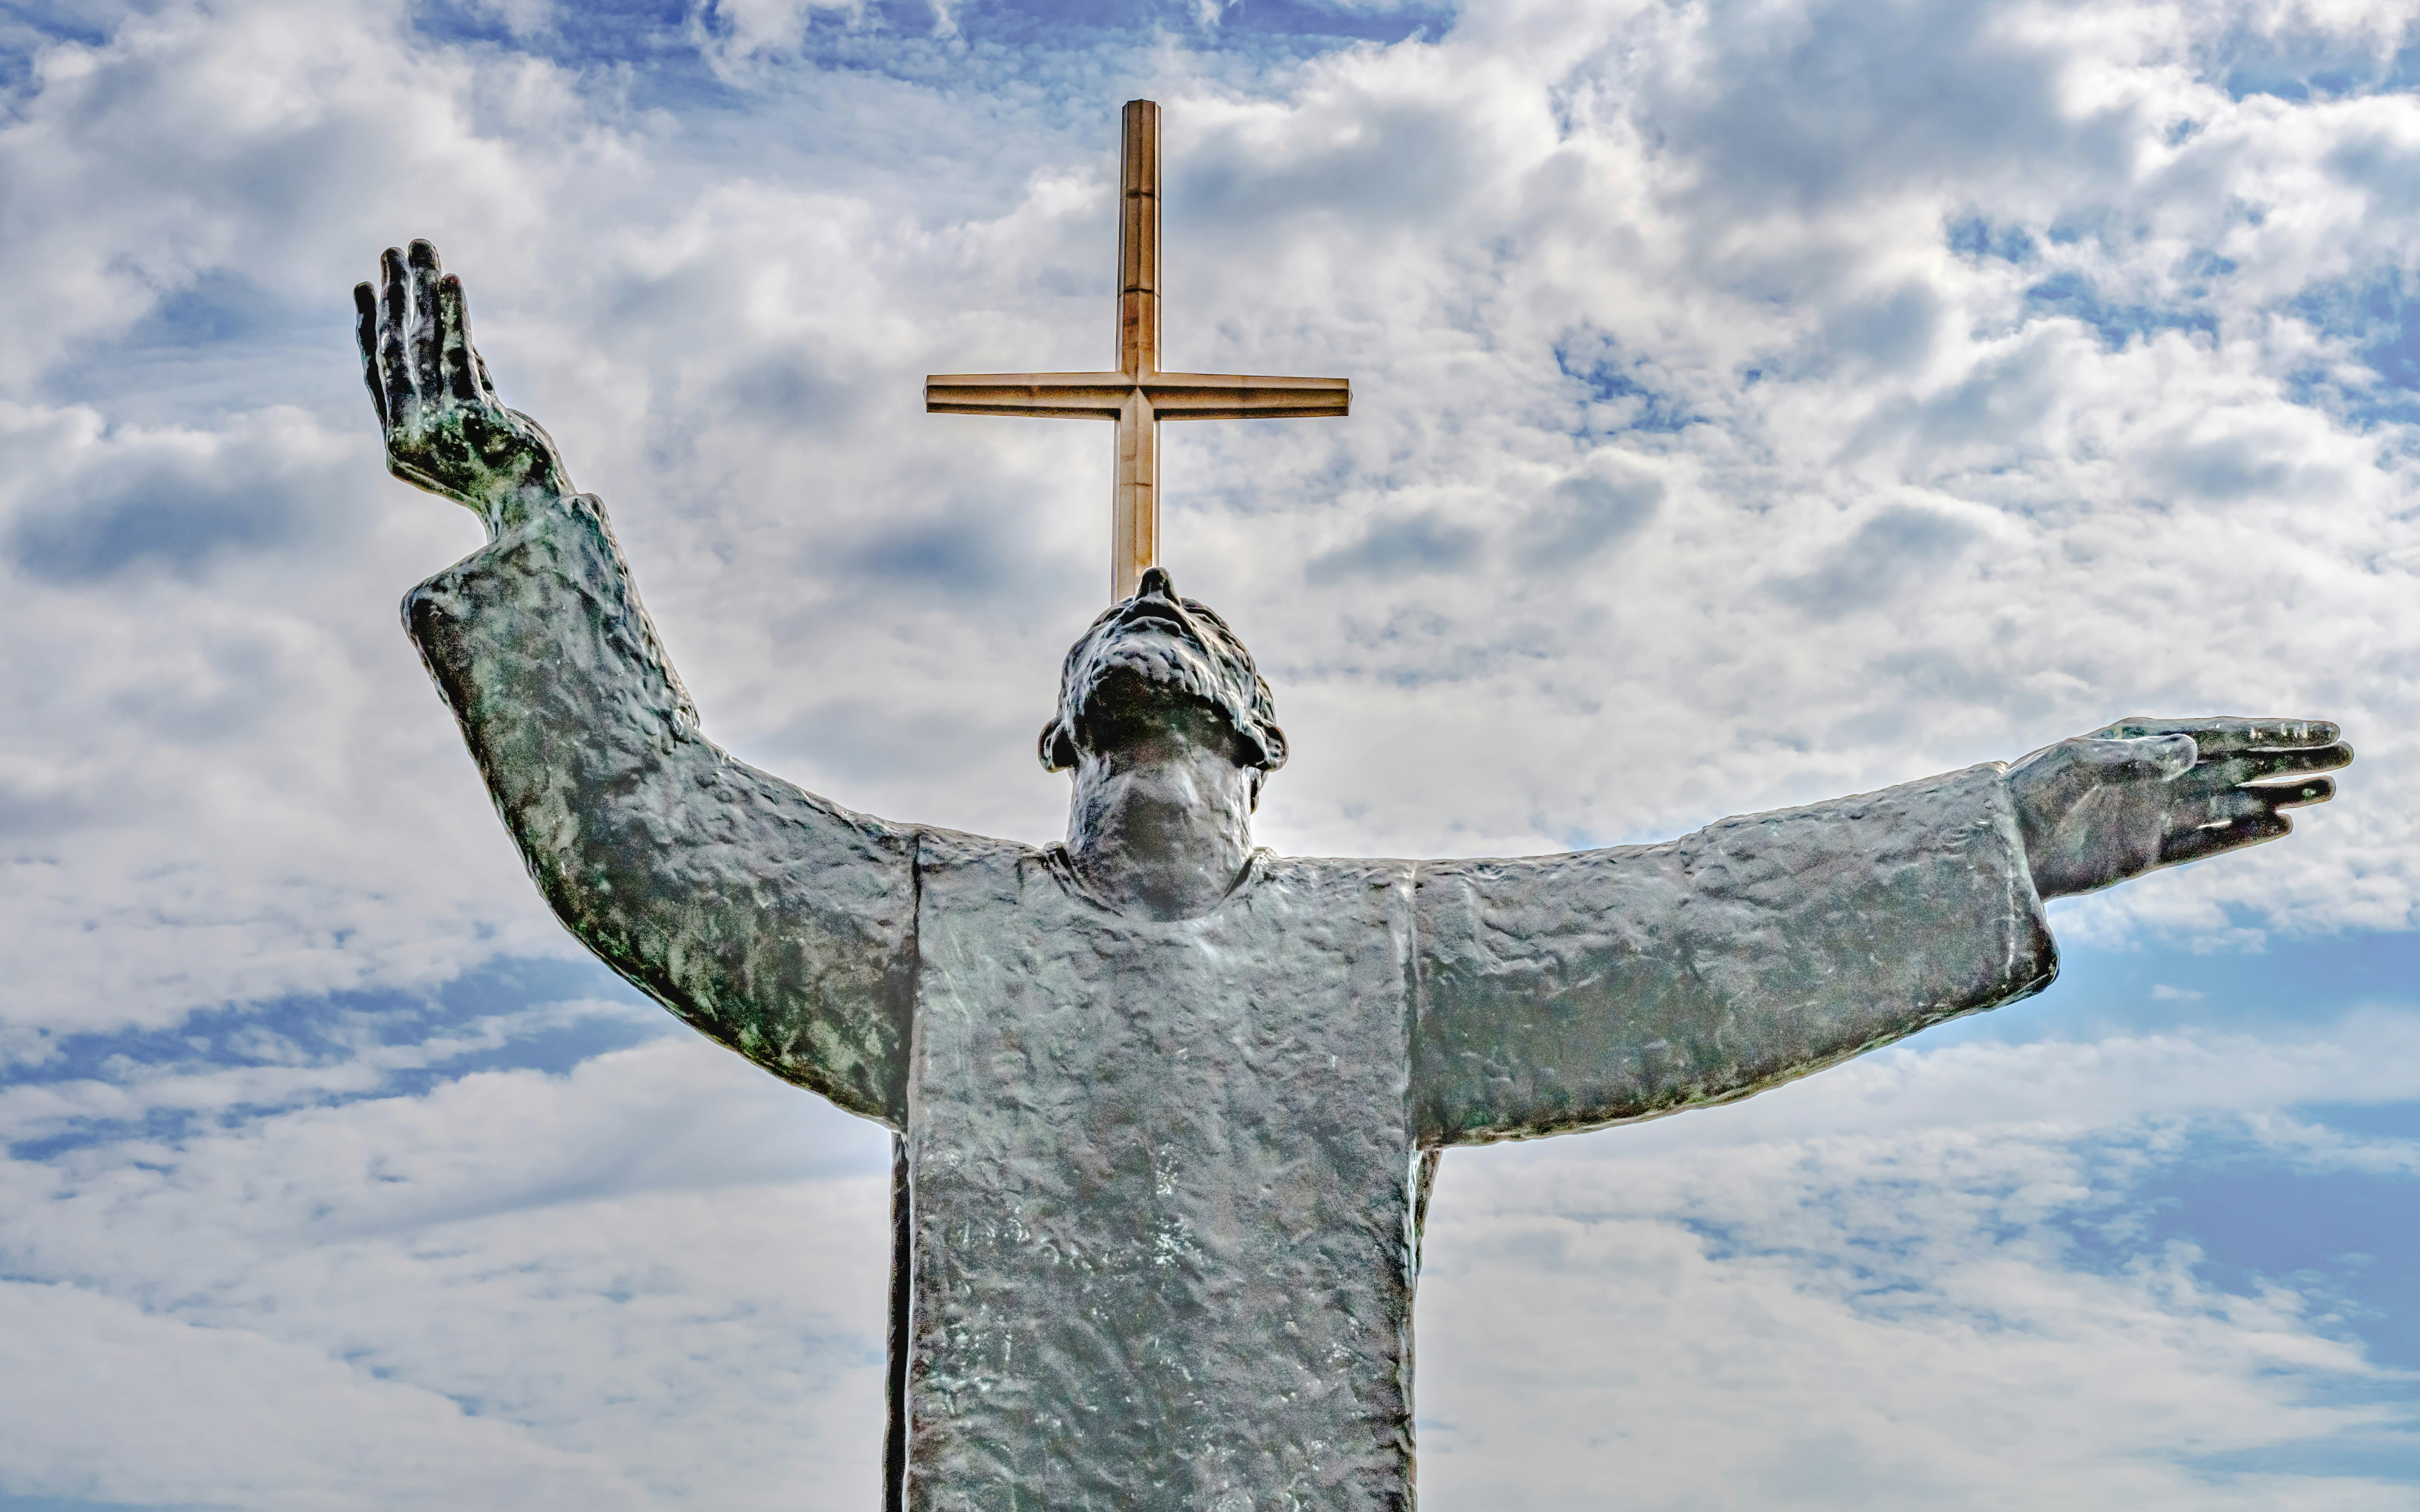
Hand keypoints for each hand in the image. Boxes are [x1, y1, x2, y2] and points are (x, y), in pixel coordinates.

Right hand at [354, 240, 569, 532]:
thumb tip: (455, 341)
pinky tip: (449, 278)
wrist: (537, 515)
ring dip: (419, 291)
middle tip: (390, 251)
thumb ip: (459, 388)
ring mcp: (436, 425)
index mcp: (398, 445)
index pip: (375, 375)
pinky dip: (451, 313)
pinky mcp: (470, 414)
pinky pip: (457, 352)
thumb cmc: (507, 475)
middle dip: (391, 297)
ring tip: (417, 246)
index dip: (367, 328)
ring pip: (420, 345)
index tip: (364, 286)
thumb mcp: (471, 430)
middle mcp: (407, 434)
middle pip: (392, 351)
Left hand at [2007, 717, 2350, 899]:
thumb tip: (2191, 748)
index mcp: (2144, 743)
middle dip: (2294, 759)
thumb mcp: (2078, 766)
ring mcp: (2157, 814)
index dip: (2277, 732)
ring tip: (2330, 791)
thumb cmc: (2029, 795)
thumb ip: (2134, 757)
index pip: (2224, 733)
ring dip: (2282, 795)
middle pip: (2242, 764)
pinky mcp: (2149, 852)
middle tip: (2349, 756)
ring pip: (2235, 802)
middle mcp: (2157, 774)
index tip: (2326, 729)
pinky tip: (2283, 826)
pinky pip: (2209, 841)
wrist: (1999, 847)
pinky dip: (2245, 834)